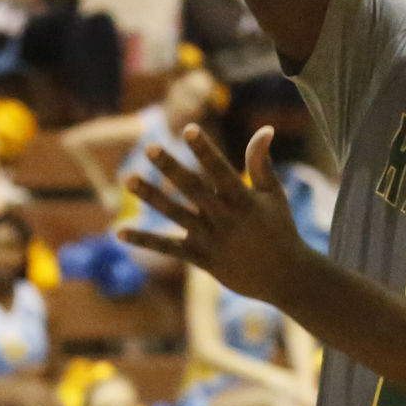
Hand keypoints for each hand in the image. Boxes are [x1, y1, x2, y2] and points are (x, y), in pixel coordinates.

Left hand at [120, 124, 309, 305]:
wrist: (285, 276)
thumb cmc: (280, 229)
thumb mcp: (273, 194)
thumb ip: (261, 163)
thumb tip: (265, 129)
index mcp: (243, 199)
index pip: (221, 170)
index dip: (205, 150)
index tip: (189, 130)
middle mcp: (225, 217)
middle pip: (193, 189)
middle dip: (171, 168)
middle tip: (150, 148)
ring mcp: (212, 239)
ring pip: (176, 214)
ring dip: (152, 196)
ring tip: (128, 178)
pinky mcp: (202, 259)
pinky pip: (169, 249)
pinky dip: (145, 241)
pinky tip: (120, 232)